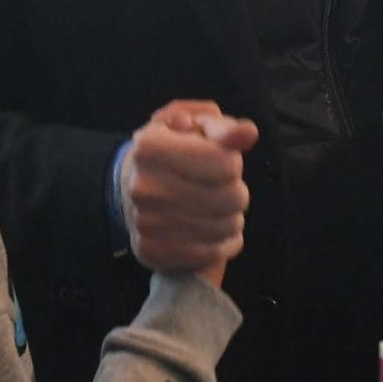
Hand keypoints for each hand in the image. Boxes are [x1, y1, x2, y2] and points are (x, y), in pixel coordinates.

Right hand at [122, 100, 255, 285]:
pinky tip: (215, 231)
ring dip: (233, 218)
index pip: (226, 165)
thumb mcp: (198, 127)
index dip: (233, 163)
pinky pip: (211, 253)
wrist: (134, 187)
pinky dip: (224, 243)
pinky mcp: (150, 251)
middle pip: (230, 198)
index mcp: (150, 146)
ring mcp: (144, 222)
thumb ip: (224, 129)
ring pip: (224, 227)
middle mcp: (142, 186)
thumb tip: (248, 133)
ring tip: (221, 209)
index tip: (222, 161)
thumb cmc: (176, 150)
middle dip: (237, 191)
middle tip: (225, 188)